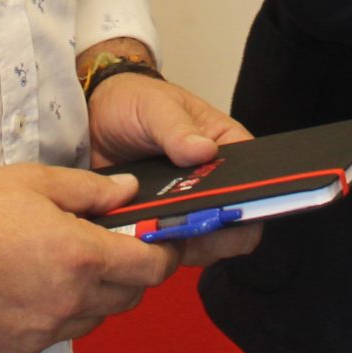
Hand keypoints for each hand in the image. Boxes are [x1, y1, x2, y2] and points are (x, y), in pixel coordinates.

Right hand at [0, 164, 179, 352]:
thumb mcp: (35, 180)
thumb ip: (91, 190)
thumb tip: (129, 192)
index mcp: (80, 256)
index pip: (151, 267)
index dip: (163, 252)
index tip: (159, 241)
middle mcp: (68, 302)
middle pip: (130, 297)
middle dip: (131, 272)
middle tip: (110, 245)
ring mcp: (42, 331)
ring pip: (95, 319)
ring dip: (96, 295)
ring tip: (64, 264)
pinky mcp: (18, 350)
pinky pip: (58, 334)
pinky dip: (60, 314)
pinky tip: (33, 286)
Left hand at [83, 72, 260, 263]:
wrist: (94, 120)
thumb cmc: (135, 102)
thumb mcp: (156, 107)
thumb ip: (177, 128)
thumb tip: (204, 150)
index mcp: (227, 149)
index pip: (256, 183)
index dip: (249, 203)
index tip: (225, 213)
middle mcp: (216, 183)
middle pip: (235, 222)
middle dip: (215, 231)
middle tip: (186, 229)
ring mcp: (190, 207)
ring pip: (206, 242)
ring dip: (187, 243)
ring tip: (159, 232)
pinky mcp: (165, 224)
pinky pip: (173, 247)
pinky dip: (162, 249)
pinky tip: (145, 239)